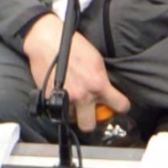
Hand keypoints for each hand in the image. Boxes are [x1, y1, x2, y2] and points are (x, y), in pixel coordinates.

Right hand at [23, 14, 130, 131]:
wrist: (47, 41)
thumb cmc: (72, 45)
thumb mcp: (96, 60)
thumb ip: (102, 79)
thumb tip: (107, 91)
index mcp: (98, 85)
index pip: (120, 106)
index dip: (120, 107)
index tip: (117, 106)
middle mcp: (83, 95)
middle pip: (89, 126)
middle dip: (89, 120)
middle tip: (88, 112)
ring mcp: (65, 98)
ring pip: (70, 119)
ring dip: (72, 111)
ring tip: (71, 100)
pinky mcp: (48, 97)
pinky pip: (54, 109)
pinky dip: (58, 104)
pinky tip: (59, 94)